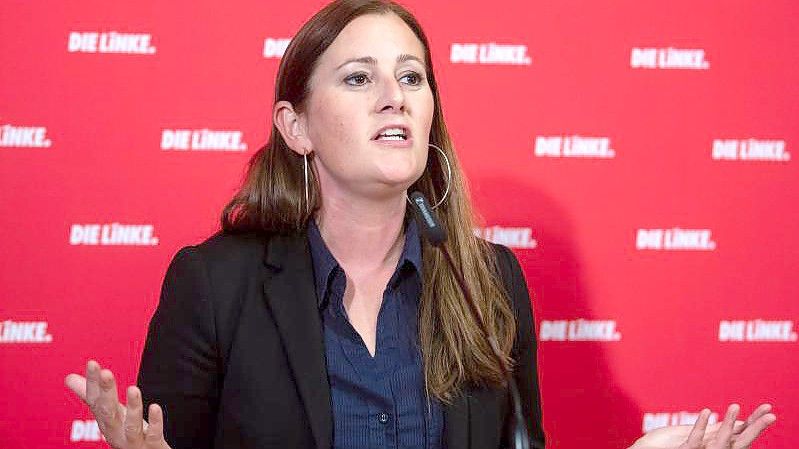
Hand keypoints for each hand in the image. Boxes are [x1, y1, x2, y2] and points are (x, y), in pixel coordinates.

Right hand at [65, 360, 171, 448]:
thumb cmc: (126, 433)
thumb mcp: (109, 413)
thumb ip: (92, 395)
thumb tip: (69, 378)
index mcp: (106, 420)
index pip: (95, 400)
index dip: (93, 383)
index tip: (92, 363)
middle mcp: (116, 432)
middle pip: (109, 413)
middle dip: (107, 393)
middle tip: (106, 373)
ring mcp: (133, 441)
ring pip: (131, 426)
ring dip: (132, 408)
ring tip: (133, 389)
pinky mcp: (151, 446)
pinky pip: (152, 435)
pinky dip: (154, 422)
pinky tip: (155, 407)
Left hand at [630, 403, 775, 448]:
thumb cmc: (665, 446)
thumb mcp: (694, 436)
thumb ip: (712, 430)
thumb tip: (728, 421)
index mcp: (713, 444)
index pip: (739, 433)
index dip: (754, 422)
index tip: (767, 410)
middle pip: (739, 440)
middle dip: (755, 426)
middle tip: (770, 413)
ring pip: (720, 442)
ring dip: (728, 423)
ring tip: (735, 405)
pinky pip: (694, 441)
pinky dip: (700, 426)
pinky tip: (705, 411)